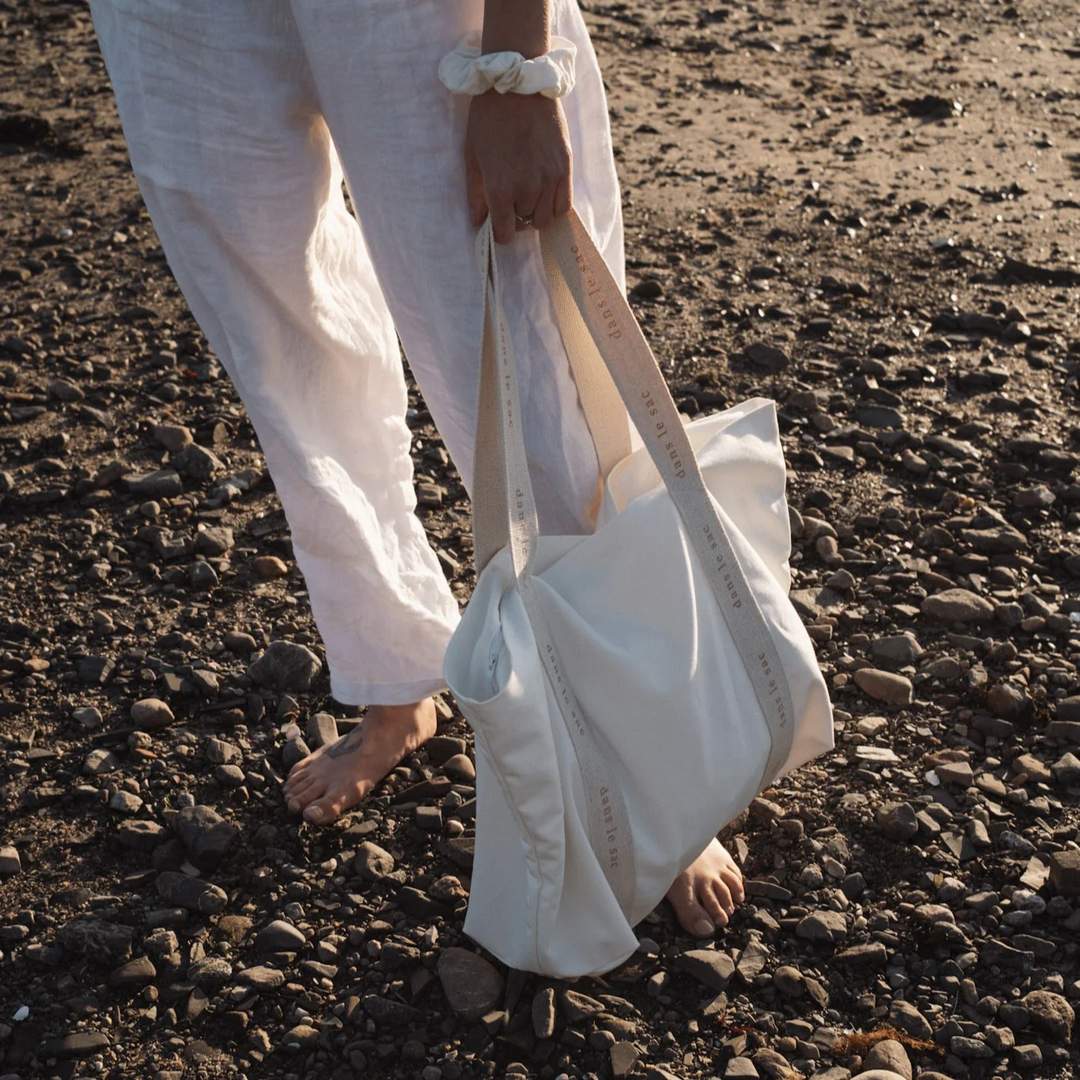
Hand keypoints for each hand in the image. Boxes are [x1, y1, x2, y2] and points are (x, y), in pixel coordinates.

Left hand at [465, 91, 572, 243]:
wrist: (518, 85)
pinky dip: (553, 206)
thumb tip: (479, 223)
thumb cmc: (488, 119)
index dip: (500, 233)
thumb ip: (476, 194)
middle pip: (525, 225)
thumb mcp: (472, 156)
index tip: (498, 224)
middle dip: (516, 218)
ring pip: (545, 219)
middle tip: (511, 200)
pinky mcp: (565, 168)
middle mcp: (527, 189)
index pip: (505, 234)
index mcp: (500, 189)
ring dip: (535, 213)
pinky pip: (563, 205)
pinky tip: (544, 194)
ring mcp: (549, 180)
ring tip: (527, 196)